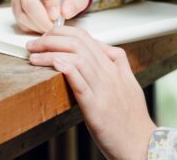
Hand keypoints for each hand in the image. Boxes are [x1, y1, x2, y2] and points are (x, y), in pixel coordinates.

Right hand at [11, 0, 91, 31]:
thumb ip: (76, 1)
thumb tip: (65, 12)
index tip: (57, 15)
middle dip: (41, 17)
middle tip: (53, 27)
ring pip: (21, 10)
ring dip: (36, 24)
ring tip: (49, 28)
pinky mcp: (15, 1)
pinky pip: (18, 17)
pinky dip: (30, 26)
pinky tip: (42, 26)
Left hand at [27, 27, 155, 159]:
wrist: (142, 145)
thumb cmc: (133, 118)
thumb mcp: (130, 83)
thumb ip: (118, 63)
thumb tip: (104, 48)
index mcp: (114, 67)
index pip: (86, 37)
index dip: (63, 32)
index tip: (48, 35)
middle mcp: (109, 74)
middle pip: (78, 43)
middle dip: (51, 38)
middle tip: (35, 43)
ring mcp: (103, 89)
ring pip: (77, 58)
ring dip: (50, 52)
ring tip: (34, 55)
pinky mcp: (96, 108)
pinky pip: (80, 82)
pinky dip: (65, 68)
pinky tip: (53, 63)